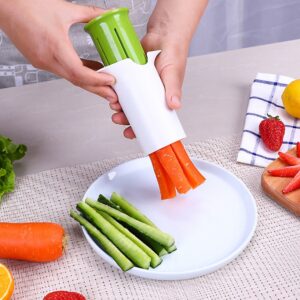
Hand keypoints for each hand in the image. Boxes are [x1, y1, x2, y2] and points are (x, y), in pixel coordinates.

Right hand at [0, 0, 117, 102]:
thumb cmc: (27, 5)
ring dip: (89, 84)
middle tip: (113, 96)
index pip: (79, 72)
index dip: (97, 80)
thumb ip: (91, 14)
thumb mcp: (65, 9)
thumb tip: (107, 15)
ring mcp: (43, 63)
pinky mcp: (41, 61)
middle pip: (77, 81)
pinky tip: (90, 72)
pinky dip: (78, 74)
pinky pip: (64, 72)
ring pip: (71, 78)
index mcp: (55, 46)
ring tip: (106, 87)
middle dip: (97, 90)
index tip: (111, 81)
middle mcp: (48, 59)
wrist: (4, 5)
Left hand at [111, 32, 187, 138]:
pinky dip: (116, 90)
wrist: (164, 32)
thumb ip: (174, 89)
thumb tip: (175, 105)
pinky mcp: (132, 75)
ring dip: (119, 106)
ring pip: (127, 100)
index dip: (141, 128)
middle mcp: (150, 93)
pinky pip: (123, 86)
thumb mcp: (173, 73)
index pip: (151, 118)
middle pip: (136, 112)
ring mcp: (140, 84)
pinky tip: (112, 92)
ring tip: (114, 106)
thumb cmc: (174, 53)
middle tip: (118, 119)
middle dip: (125, 118)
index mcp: (162, 98)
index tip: (131, 134)